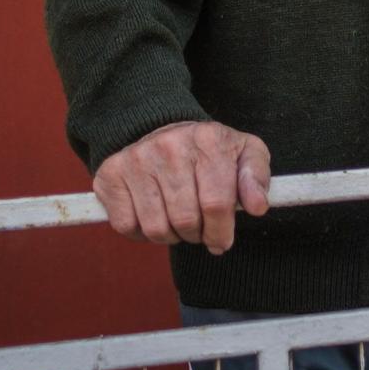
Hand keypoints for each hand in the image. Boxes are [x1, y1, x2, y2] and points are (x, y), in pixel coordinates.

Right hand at [93, 120, 270, 255]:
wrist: (161, 130)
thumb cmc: (209, 151)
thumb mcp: (243, 153)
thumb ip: (257, 177)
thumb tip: (258, 206)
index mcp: (208, 139)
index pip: (217, 204)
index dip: (222, 232)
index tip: (222, 239)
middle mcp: (169, 145)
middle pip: (186, 220)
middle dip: (197, 235)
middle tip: (199, 229)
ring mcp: (136, 159)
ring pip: (156, 229)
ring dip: (171, 237)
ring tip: (177, 222)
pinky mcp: (110, 175)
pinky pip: (126, 226)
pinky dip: (141, 233)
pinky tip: (153, 215)